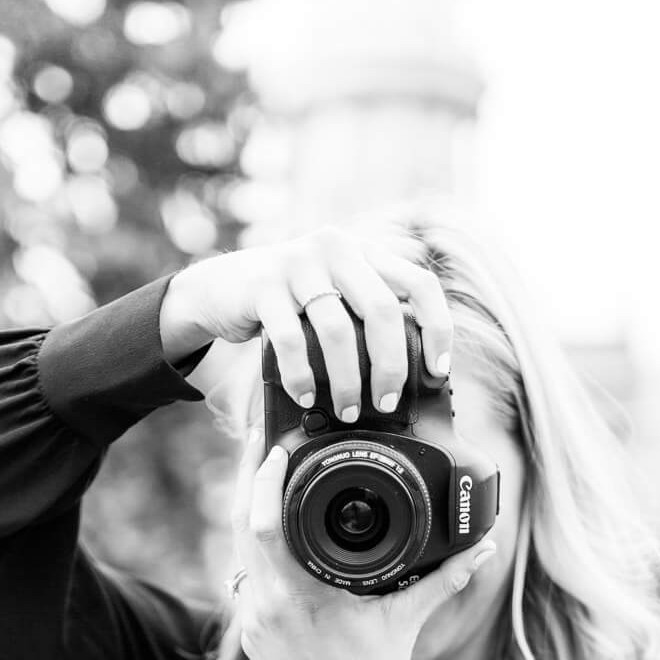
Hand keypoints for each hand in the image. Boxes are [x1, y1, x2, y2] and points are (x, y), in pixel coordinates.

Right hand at [158, 224, 453, 420]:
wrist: (220, 288)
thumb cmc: (290, 303)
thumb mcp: (334, 294)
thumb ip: (367, 312)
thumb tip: (414, 370)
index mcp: (364, 251)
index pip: (420, 282)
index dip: (437, 329)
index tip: (438, 372)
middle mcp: (336, 249)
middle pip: (383, 310)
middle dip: (390, 366)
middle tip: (386, 404)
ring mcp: (298, 263)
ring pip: (337, 330)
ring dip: (346, 380)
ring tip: (346, 411)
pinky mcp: (263, 285)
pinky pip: (290, 340)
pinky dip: (301, 376)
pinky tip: (306, 397)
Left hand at [229, 428, 497, 659]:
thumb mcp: (407, 622)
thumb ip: (444, 580)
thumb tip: (484, 548)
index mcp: (300, 596)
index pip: (263, 522)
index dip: (263, 478)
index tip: (276, 448)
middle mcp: (266, 605)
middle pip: (240, 524)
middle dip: (247, 479)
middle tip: (260, 442)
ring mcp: (252, 621)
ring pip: (238, 550)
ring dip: (247, 512)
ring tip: (261, 476)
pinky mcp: (249, 634)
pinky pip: (244, 577)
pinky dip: (253, 548)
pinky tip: (264, 529)